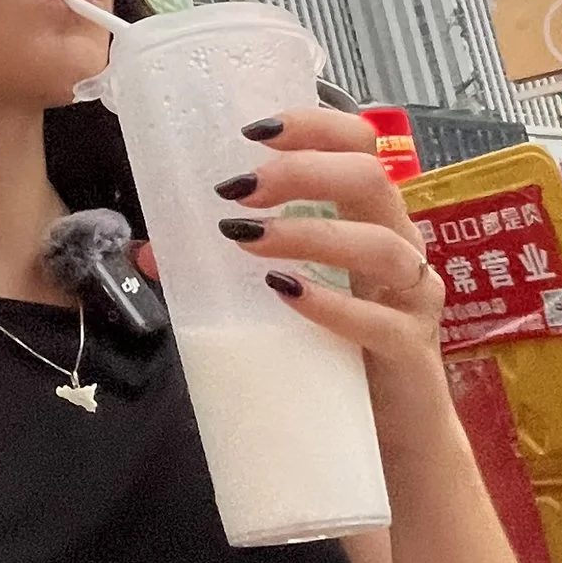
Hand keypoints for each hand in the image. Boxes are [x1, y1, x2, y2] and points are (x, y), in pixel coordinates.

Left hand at [205, 112, 450, 439]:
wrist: (390, 436)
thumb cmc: (337, 350)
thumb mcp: (278, 300)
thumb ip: (221, 271)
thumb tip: (149, 252)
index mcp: (369, 218)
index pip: (360, 144)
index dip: (314, 125)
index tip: (254, 132)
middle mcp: (398, 243)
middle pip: (370, 177)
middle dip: (301, 172)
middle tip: (239, 189)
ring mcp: (411, 295)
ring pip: (380, 242)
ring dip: (309, 233)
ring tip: (250, 240)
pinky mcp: (410, 348)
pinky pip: (380, 319)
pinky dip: (331, 303)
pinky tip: (287, 294)